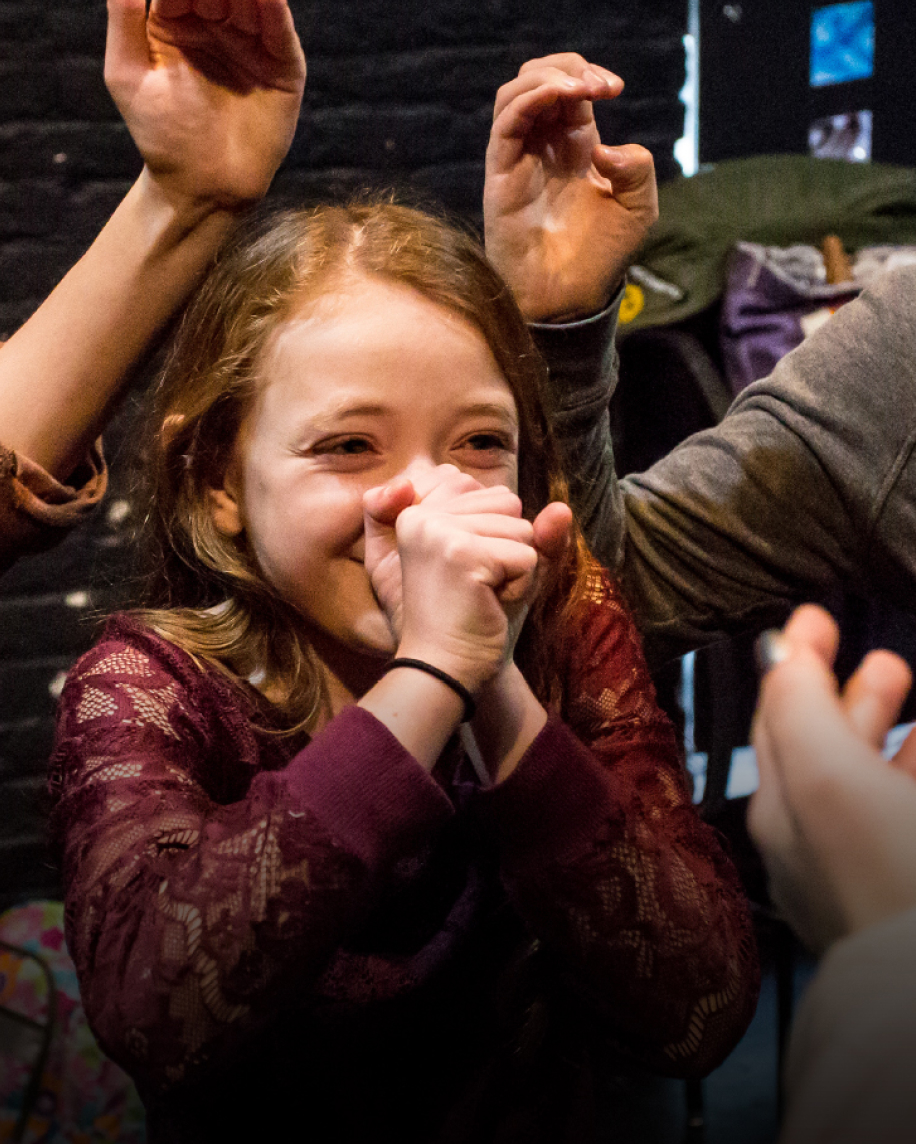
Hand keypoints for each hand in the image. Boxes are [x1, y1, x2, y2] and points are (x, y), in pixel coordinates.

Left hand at [105, 0, 305, 209]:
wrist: (203, 186)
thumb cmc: (161, 136)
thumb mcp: (126, 74)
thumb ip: (124, 17)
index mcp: (178, 21)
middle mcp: (217, 26)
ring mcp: (252, 46)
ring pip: (254, 0)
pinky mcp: (282, 70)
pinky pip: (281, 31)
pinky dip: (275, 9)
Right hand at [364, 470, 572, 659]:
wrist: (446, 672)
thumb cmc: (473, 619)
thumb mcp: (507, 566)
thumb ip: (536, 533)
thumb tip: (563, 509)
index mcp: (422, 513)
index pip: (499, 498)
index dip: (501, 542)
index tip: (470, 575)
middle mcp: (423, 516)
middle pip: (511, 508)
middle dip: (510, 553)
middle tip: (478, 588)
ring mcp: (439, 533)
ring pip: (523, 531)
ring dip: (515, 571)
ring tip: (482, 596)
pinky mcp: (461, 553)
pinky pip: (527, 557)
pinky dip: (520, 587)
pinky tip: (489, 605)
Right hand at [483, 53, 657, 322]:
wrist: (570, 298)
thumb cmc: (600, 258)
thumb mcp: (639, 208)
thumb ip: (638, 168)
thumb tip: (604, 146)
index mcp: (573, 148)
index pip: (569, 88)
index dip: (589, 74)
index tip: (615, 87)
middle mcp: (542, 148)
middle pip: (537, 79)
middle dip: (568, 67)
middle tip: (599, 85)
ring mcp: (519, 159)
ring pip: (514, 92)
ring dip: (548, 76)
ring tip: (581, 88)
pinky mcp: (501, 174)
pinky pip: (506, 121)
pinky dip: (531, 97)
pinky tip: (561, 98)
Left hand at [749, 604, 915, 953]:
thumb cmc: (884, 878)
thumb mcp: (826, 774)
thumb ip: (797, 704)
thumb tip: (781, 647)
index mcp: (786, 807)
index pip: (780, 713)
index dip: (796, 659)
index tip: (814, 617)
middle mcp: (819, 836)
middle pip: (829, 746)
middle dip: (854, 696)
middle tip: (885, 661)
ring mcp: (867, 862)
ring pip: (875, 780)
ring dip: (892, 732)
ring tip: (915, 699)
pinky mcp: (899, 883)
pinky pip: (899, 810)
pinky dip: (909, 772)